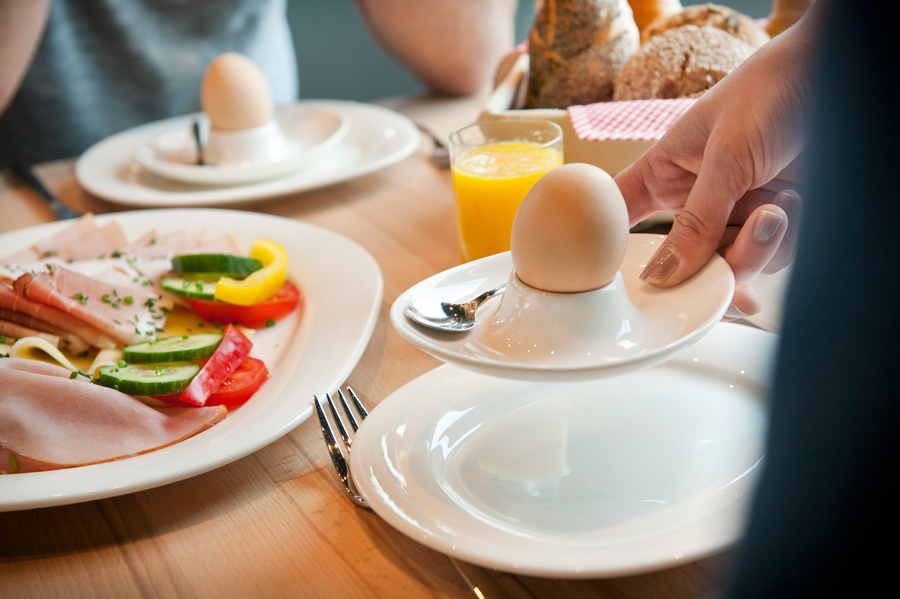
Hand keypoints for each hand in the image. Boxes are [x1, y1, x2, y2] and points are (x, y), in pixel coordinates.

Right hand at [615, 16, 816, 318]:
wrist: (834, 75)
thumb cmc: (771, 92)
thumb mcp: (727, 155)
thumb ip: (697, 220)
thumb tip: (662, 274)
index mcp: (665, 173)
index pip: (622, 215)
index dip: (611, 248)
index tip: (616, 280)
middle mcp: (696, 198)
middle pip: (685, 259)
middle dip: (713, 262)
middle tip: (731, 259)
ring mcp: (735, 212)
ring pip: (731, 265)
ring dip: (758, 247)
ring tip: (777, 209)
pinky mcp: (774, 221)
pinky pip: (771, 258)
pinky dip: (786, 239)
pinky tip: (794, 200)